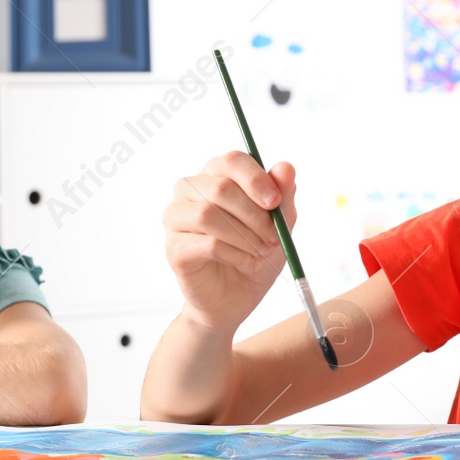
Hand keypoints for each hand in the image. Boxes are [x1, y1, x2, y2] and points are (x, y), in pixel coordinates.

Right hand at [162, 151, 295, 331]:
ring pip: (208, 214)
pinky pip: (207, 243)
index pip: (232, 161)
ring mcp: (176, 218)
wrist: (236, 298)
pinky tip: (248, 264)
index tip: (275, 202)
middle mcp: (190, 190)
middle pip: (220, 187)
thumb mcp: (279, 224)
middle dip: (254, 215)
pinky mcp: (173, 248)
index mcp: (216, 175)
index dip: (256, 179)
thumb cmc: (254, 254)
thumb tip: (285, 167)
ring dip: (245, 236)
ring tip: (262, 253)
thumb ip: (283, 195)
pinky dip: (236, 255)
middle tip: (274, 237)